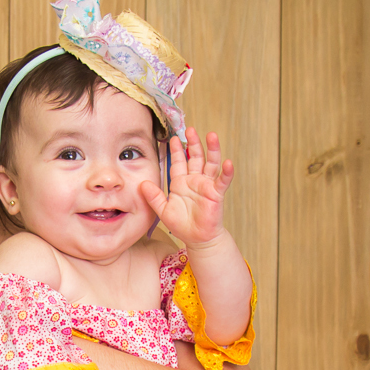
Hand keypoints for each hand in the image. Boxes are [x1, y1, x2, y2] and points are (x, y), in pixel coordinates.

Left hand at [139, 128, 233, 249]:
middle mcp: (194, 180)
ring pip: (210, 163)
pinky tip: (227, 162)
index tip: (172, 138)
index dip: (176, 150)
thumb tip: (142, 184)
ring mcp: (207, 185)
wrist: (197, 239)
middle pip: (195, 157)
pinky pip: (222, 180)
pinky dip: (226, 172)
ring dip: (212, 149)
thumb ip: (154, 197)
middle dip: (193, 143)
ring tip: (211, 135)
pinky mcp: (216, 193)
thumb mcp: (163, 210)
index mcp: (181, 183)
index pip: (178, 162)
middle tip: (190, 130)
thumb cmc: (182, 225)